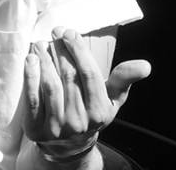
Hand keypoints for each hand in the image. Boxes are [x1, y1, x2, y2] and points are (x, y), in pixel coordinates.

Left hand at [22, 27, 150, 160]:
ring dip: (45, 61)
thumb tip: (145, 65)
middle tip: (55, 32)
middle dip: (60, 50)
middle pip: (68, 77)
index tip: (70, 32)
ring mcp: (57, 127)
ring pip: (51, 86)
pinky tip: (30, 60)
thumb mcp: (111, 98)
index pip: (90, 75)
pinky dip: (30, 77)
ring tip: (41, 44)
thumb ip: (123, 79)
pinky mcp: (36, 128)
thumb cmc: (90, 111)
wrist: (67, 144)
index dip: (79, 51)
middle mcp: (79, 122)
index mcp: (100, 112)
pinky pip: (32, 99)